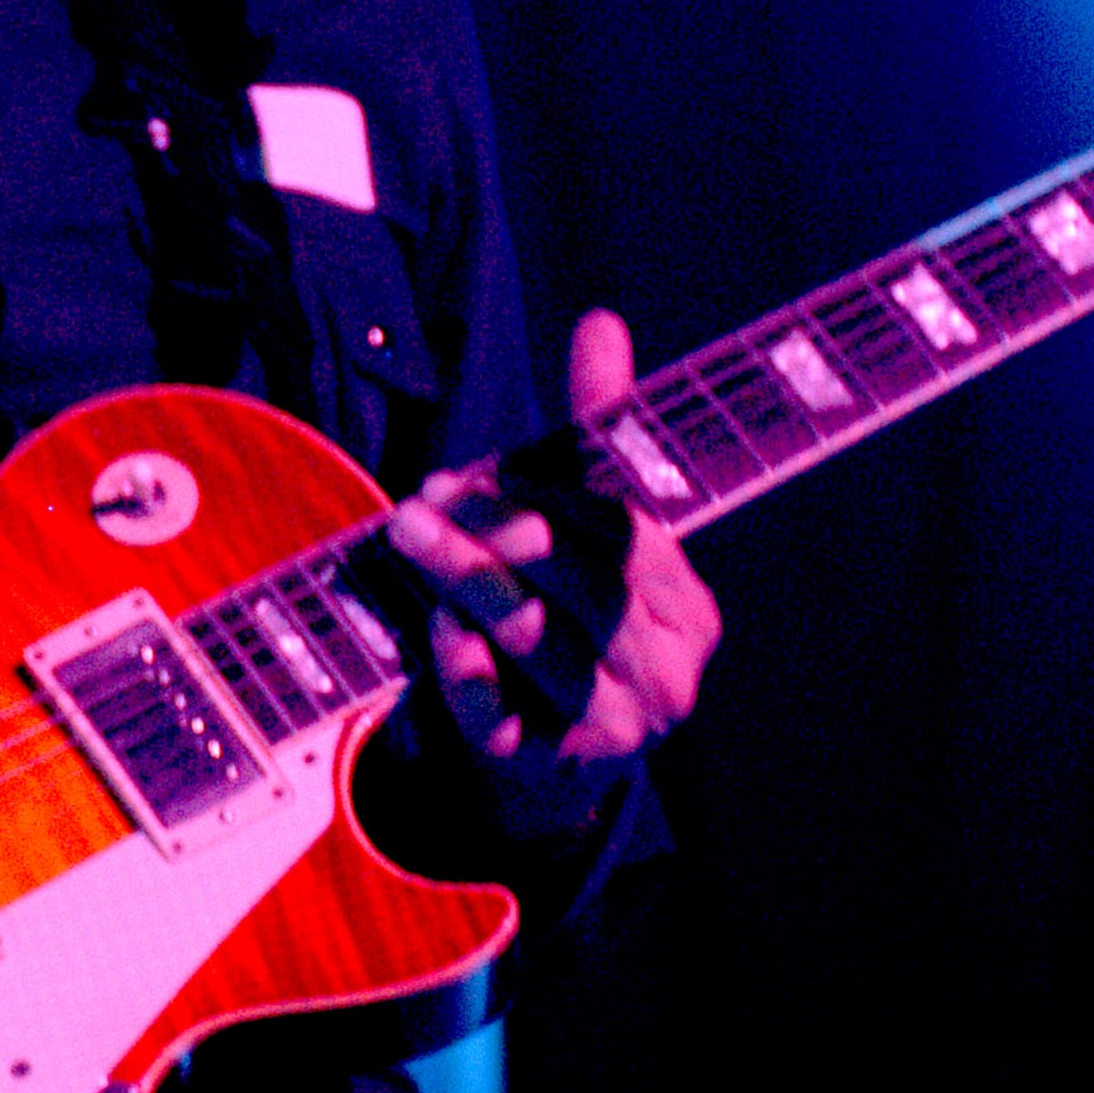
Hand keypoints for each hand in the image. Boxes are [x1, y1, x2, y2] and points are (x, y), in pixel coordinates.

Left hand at [385, 307, 721, 763]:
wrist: (549, 764)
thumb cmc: (571, 619)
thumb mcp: (589, 529)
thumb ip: (597, 432)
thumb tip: (600, 322)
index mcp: (688, 605)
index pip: (624, 535)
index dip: (545, 496)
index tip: (472, 472)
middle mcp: (668, 670)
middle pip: (580, 585)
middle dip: (496, 532)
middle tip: (421, 496)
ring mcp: (616, 727)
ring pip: (537, 641)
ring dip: (464, 582)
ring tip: (405, 533)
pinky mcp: (555, 770)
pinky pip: (504, 718)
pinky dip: (466, 671)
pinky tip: (435, 629)